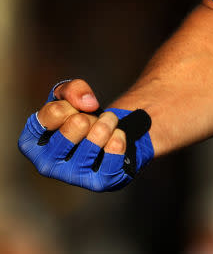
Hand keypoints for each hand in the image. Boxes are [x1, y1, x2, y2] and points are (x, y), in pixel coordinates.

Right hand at [18, 79, 152, 191]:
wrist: (108, 137)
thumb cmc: (82, 117)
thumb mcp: (71, 97)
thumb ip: (72, 89)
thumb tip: (87, 104)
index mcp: (31, 144)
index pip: (54, 112)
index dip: (71, 104)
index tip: (73, 110)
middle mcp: (46, 164)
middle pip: (77, 124)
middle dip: (91, 115)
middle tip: (93, 119)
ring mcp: (72, 176)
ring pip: (96, 138)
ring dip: (109, 123)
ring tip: (109, 122)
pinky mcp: (99, 183)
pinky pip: (114, 154)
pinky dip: (120, 139)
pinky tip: (117, 137)